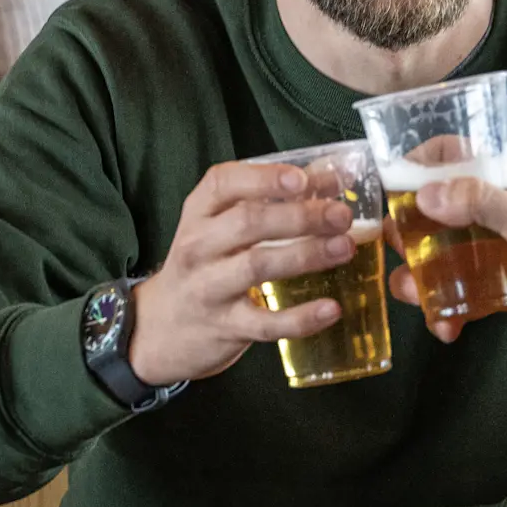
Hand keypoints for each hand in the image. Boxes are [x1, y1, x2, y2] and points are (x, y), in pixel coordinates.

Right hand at [126, 162, 358, 384]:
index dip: (265, 178)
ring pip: (257, 266)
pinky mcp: (226, 327)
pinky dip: (300, 318)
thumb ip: (269, 201)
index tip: (303, 178)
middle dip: (300, 216)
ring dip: (306, 255)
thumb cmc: (205, 265)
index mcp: (199, 212)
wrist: (162, 328)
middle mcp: (198, 246)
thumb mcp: (219, 227)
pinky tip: (331, 308)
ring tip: (344, 247)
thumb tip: (332, 178)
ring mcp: (209, 288)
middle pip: (248, 223)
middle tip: (341, 215)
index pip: (224, 184)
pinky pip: (265, 323)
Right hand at [390, 148, 506, 359]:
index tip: (386, 186)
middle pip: (436, 206)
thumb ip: (480, 201)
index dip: (418, 165)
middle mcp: (499, 205)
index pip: (455, 153)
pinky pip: (454, 291)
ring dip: (419, 273)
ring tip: (412, 293)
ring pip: (439, 252)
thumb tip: (424, 195)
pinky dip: (443, 308)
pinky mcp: (494, 286)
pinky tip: (446, 327)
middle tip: (392, 246)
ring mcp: (495, 247)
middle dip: (409, 228)